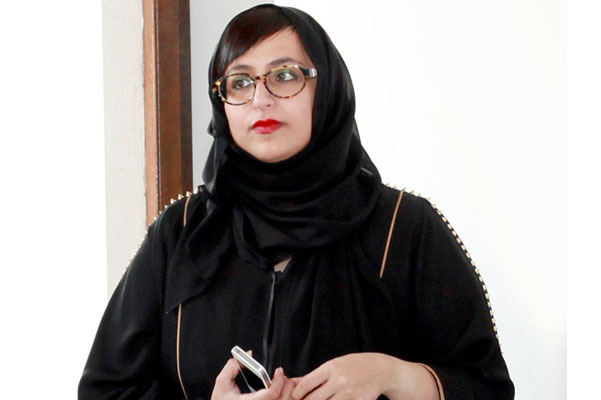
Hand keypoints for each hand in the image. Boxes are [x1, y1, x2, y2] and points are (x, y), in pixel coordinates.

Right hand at [211, 357, 296, 399]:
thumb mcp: (222, 384)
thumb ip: (232, 367)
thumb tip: (247, 354)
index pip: (272, 394)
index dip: (278, 380)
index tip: (278, 370)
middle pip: (283, 397)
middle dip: (285, 384)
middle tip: (281, 375)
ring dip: (286, 391)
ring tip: (281, 383)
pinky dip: (284, 396)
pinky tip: (279, 391)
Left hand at [290, 353, 438, 399]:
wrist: (380, 370)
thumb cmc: (354, 366)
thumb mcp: (335, 365)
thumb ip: (316, 376)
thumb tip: (294, 382)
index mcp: (331, 368)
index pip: (307, 383)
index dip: (297, 393)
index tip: (296, 397)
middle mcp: (339, 380)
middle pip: (314, 399)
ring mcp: (349, 393)